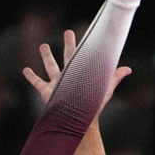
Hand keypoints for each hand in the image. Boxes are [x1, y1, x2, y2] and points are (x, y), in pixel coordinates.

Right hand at [23, 29, 122, 154]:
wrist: (78, 122)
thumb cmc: (93, 107)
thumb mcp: (105, 90)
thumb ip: (114, 78)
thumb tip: (128, 69)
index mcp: (81, 73)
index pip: (82, 55)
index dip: (83, 44)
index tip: (85, 35)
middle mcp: (69, 76)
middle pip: (67, 56)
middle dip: (68, 44)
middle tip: (68, 32)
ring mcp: (57, 83)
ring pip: (50, 66)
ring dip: (47, 56)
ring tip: (43, 45)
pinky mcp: (47, 92)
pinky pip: (37, 82)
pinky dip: (30, 76)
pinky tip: (25, 70)